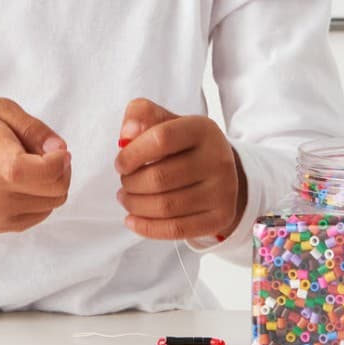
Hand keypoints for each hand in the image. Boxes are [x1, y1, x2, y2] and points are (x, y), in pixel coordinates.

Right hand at [0, 98, 70, 233]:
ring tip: (32, 167)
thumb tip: (60, 150)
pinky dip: (41, 198)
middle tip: (48, 154)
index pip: (23, 169)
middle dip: (62, 169)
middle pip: (53, 188)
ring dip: (52, 183)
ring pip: (54, 202)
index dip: (55, 163)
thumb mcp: (0, 111)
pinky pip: (42, 214)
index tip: (60, 151)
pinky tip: (23, 183)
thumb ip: (34, 127)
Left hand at [114, 98, 246, 240]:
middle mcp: (218, 159)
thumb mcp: (165, 121)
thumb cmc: (182, 145)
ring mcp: (223, 190)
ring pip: (165, 206)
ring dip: (135, 205)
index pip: (160, 139)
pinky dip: (147, 227)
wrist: (220, 170)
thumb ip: (140, 115)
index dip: (132, 154)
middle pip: (159, 178)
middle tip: (125, 182)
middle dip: (131, 183)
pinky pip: (177, 229)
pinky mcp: (220, 217)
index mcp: (202, 129)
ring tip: (126, 198)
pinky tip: (132, 220)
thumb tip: (126, 135)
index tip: (120, 163)